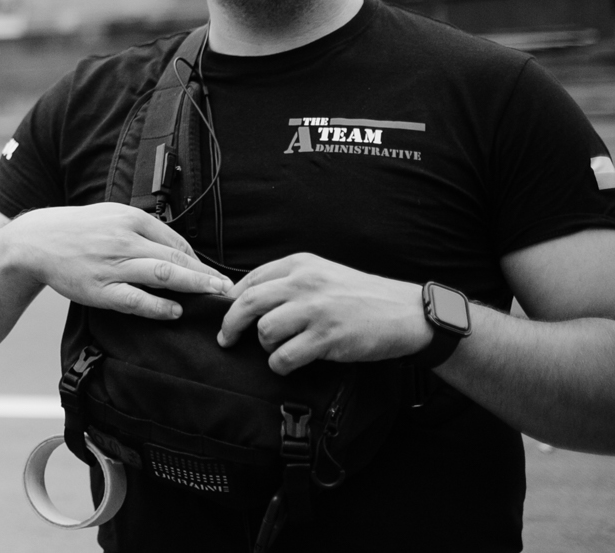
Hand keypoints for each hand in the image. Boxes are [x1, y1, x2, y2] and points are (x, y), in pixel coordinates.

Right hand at [6, 202, 233, 319]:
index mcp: (129, 219)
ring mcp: (111, 265)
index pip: (176, 241)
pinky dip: (158, 306)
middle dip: (207, 274)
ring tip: (215, 296)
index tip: (217, 276)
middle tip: (231, 288)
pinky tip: (175, 310)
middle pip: (176, 258)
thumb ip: (142, 229)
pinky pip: (135, 299)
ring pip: (162, 275)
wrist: (35, 242)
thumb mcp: (110, 216)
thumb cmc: (77, 230)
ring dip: (194, 286)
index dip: (200, 260)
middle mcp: (123, 239)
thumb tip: (177, 249)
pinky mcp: (99, 289)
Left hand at [218, 254, 431, 373]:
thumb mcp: (323, 275)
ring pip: (265, 330)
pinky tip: (287, 364)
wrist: (406, 313)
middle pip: (248, 303)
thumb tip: (247, 299)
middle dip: (230, 324)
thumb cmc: (361, 297)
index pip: (250, 279)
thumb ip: (289, 282)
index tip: (224, 314)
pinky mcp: (328, 338)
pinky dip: (279, 364)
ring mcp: (316, 310)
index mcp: (300, 265)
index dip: (231, 300)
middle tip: (226, 339)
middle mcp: (304, 283)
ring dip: (264, 345)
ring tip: (277, 350)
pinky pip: (285, 356)